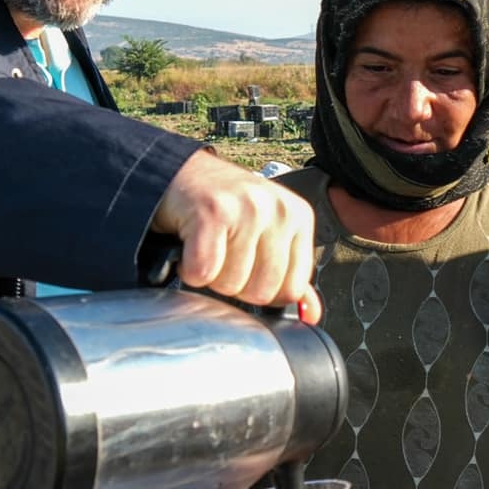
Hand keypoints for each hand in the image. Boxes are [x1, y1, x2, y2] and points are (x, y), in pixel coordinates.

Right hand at [152, 150, 323, 323]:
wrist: (178, 174)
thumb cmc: (222, 207)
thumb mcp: (266, 235)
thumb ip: (288, 274)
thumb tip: (310, 315)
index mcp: (298, 217)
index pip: (293, 288)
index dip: (263, 290)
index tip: (247, 268)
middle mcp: (278, 210)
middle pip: (261, 292)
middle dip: (234, 284)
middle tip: (222, 255)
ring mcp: (247, 209)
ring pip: (231, 284)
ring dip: (210, 275)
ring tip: (207, 246)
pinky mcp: (213, 211)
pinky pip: (204, 271)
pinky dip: (189, 269)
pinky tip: (189, 246)